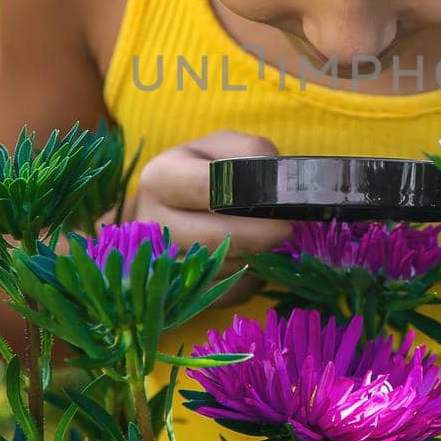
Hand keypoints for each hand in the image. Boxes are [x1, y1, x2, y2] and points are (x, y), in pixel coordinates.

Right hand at [124, 130, 292, 306]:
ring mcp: (160, 262)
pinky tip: (256, 260)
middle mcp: (151, 222)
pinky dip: (249, 279)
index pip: (209, 188)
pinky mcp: (179, 292)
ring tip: (272, 240)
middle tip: (289, 230)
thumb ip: (254, 155)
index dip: (252, 197)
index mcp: (160, 177)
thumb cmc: (206, 171)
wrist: (170, 208)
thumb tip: (279, 186)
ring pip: (222, 267)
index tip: (282, 204)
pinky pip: (224, 292)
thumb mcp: (227, 148)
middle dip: (261, 235)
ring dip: (256, 257)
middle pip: (214, 237)